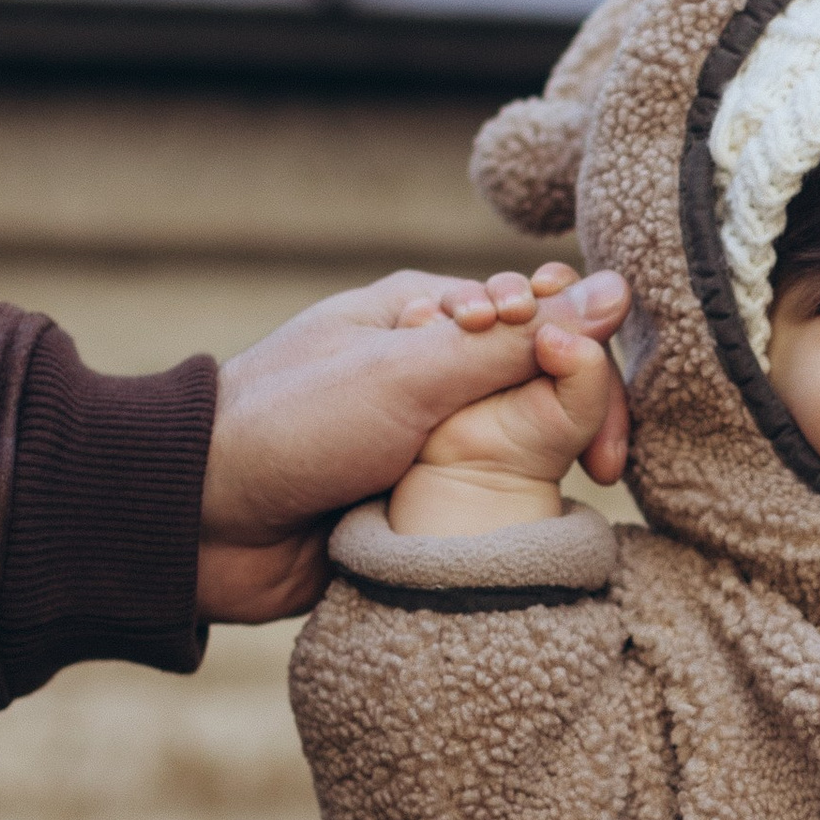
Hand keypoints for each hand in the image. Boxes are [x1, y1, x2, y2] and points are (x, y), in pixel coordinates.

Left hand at [195, 263, 629, 619]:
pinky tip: (528, 527)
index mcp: (427, 314)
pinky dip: (507, 512)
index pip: (545, 323)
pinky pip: (482, 501)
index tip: (605, 423)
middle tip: (602, 470)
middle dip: (578, 422)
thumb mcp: (411, 373)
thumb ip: (516, 340)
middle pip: (540, 385)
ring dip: (545, 469)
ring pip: (517, 447)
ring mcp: (423, 437)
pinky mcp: (412, 498)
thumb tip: (620, 292)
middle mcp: (430, 371)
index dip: (589, 366)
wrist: (199, 522)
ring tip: (569, 494)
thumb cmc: (294, 426)